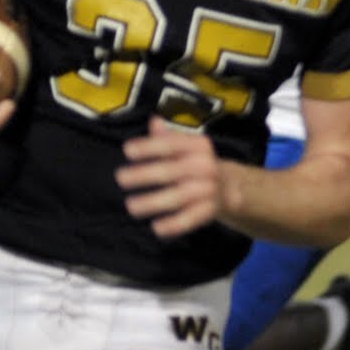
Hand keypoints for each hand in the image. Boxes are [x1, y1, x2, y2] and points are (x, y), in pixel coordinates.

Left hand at [116, 116, 225, 236]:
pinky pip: (191, 219)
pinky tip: (157, 228)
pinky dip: (174, 225)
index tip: (127, 151)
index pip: (171, 145)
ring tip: (131, 206)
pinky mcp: (210, 210)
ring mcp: (209, 189)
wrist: (228, 187)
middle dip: (144, 175)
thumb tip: (154, 121)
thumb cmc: (195, 163)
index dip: (149, 147)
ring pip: (178, 196)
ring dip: (153, 202)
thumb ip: (167, 137)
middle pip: (171, 171)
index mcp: (199, 146)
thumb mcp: (185, 146)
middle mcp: (207, 166)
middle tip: (121, 178)